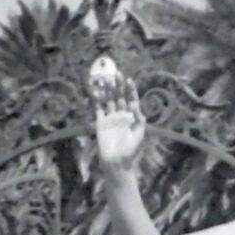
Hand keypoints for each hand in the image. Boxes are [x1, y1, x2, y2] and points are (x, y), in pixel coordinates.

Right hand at [89, 56, 145, 172]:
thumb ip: (139, 119)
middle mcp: (120, 114)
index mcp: (131, 116)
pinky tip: (95, 91)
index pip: (131, 99)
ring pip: (108, 100)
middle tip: (116, 73)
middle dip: (118, 86)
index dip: (130, 90)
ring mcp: (110, 117)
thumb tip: (136, 105)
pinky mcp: (100, 122)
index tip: (129, 80)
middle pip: (119, 96)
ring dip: (107, 90)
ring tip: (105, 78)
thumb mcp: (139, 133)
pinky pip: (98, 108)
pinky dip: (96, 100)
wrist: (116, 161)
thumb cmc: (130, 149)